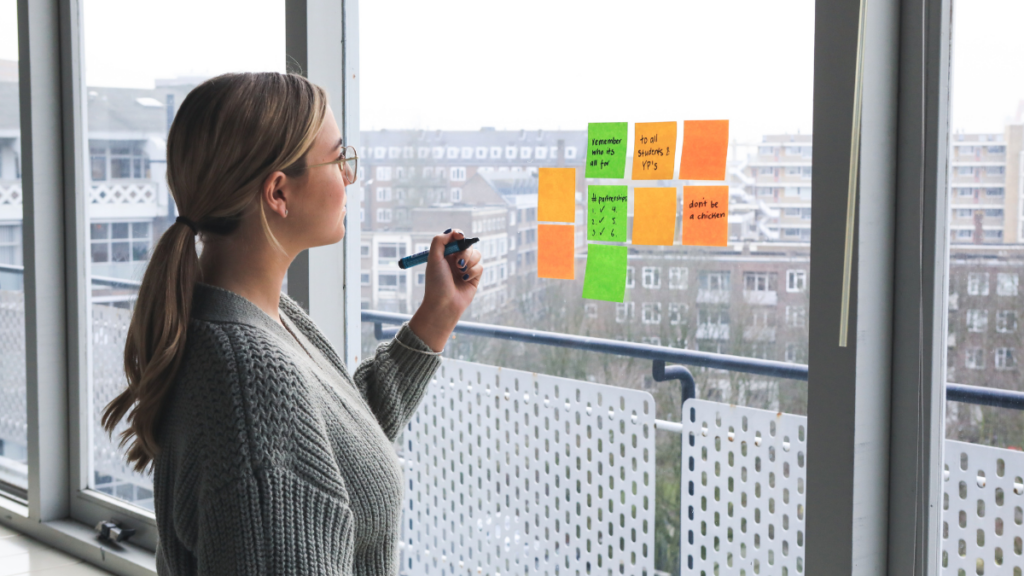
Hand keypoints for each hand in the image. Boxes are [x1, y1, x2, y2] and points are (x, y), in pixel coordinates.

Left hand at [408, 228, 482, 350]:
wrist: (444, 304)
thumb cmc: (436, 282)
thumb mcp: (433, 258)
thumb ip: (440, 240)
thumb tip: (454, 232)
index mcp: (444, 254)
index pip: (454, 238)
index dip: (458, 235)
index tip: (459, 236)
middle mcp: (455, 260)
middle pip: (468, 245)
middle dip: (464, 252)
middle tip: (458, 263)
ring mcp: (465, 268)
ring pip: (476, 254)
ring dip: (469, 262)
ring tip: (461, 272)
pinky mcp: (474, 277)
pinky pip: (480, 266)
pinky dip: (473, 271)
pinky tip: (465, 280)